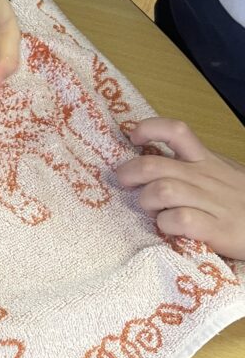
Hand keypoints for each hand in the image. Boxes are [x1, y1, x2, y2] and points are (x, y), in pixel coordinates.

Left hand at [117, 117, 244, 258]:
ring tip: (150, 208)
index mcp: (207, 160)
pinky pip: (179, 220)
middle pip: (154, 165)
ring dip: (147, 200)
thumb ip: (195, 165)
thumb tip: (151, 155)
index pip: (177, 130)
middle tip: (124, 181)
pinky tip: (168, 227)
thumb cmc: (243, 201)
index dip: (150, 128)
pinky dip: (165, 224)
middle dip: (129, 172)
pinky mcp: (218, 229)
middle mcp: (206, 177)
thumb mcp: (224, 173)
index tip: (134, 137)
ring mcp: (212, 202)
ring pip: (163, 190)